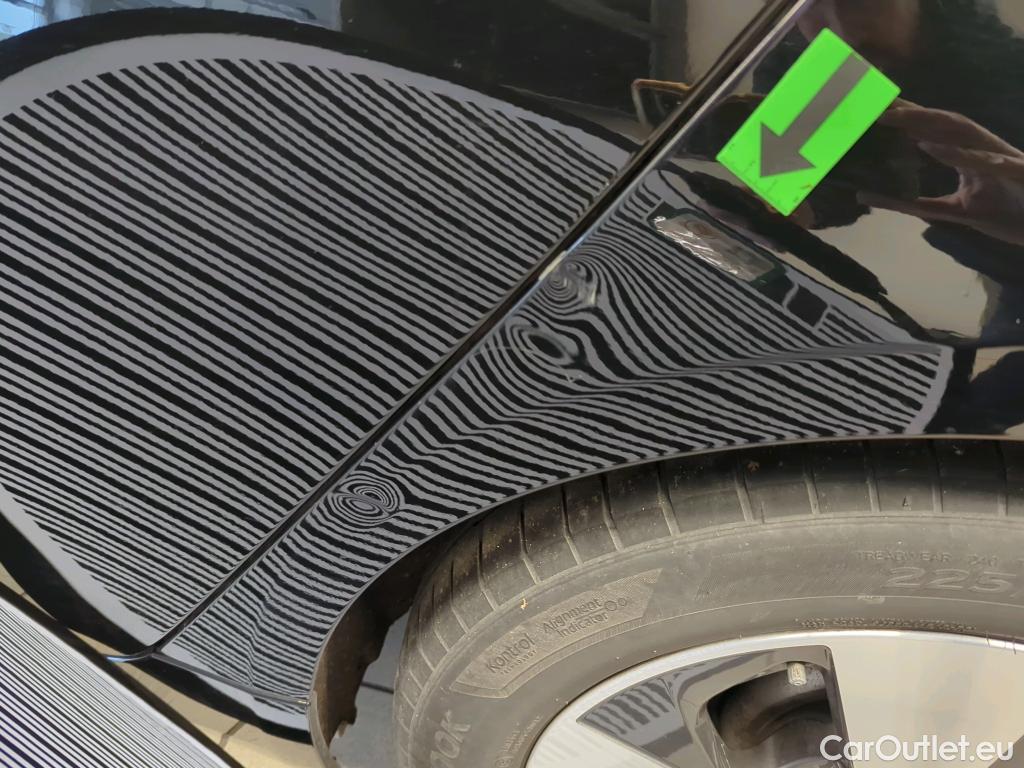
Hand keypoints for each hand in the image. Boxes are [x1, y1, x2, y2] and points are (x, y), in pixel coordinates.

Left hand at [858, 105, 1023, 244]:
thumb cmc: (1008, 214)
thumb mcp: (952, 211)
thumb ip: (914, 203)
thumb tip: (866, 196)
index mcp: (968, 154)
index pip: (930, 131)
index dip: (903, 118)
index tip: (871, 108)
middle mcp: (981, 148)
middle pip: (940, 123)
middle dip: (908, 109)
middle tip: (872, 99)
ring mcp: (998, 157)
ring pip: (958, 131)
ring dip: (925, 121)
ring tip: (892, 115)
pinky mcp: (1015, 171)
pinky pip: (981, 160)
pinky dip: (954, 153)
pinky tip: (927, 146)